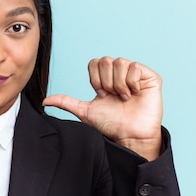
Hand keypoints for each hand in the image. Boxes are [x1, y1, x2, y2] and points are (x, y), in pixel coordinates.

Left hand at [43, 57, 162, 159]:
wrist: (129, 135)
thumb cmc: (111, 124)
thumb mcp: (85, 111)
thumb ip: (66, 103)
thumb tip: (45, 101)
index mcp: (105, 78)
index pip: (94, 62)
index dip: (94, 79)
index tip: (101, 95)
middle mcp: (120, 73)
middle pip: (105, 60)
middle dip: (105, 82)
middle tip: (112, 96)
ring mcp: (135, 74)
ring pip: (120, 62)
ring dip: (118, 84)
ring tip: (124, 97)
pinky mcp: (150, 77)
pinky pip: (136, 67)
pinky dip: (131, 82)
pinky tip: (134, 93)